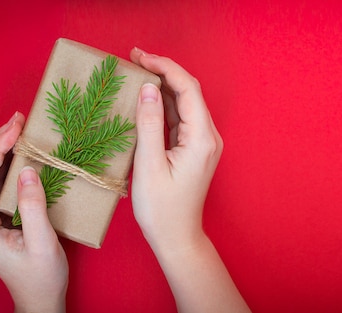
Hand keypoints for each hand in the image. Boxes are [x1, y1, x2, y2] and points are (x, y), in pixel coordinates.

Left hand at [0, 112, 67, 312]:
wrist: (39, 299)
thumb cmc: (41, 276)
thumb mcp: (42, 242)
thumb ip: (33, 207)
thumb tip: (27, 170)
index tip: (17, 127)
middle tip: (19, 119)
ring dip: (3, 151)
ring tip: (20, 129)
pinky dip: (10, 166)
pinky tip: (22, 154)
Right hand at [130, 49, 249, 312]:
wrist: (177, 237)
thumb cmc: (162, 208)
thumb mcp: (148, 165)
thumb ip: (149, 124)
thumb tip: (147, 88)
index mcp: (201, 139)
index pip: (188, 89)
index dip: (165, 67)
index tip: (139, 56)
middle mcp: (209, 136)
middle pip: (189, 91)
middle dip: (163, 71)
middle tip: (133, 58)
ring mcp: (204, 142)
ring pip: (185, 103)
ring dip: (162, 86)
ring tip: (135, 71)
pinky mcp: (195, 148)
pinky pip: (181, 118)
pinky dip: (163, 104)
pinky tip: (144, 98)